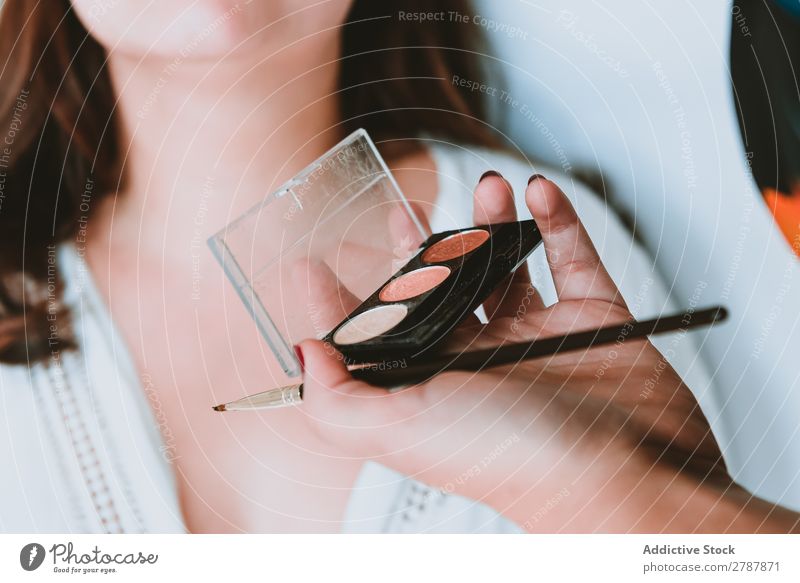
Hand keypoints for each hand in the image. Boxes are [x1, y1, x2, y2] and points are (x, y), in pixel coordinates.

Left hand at [295, 174, 754, 531]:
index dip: (342, 300)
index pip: (376, 336)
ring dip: (492, 221)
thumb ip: (338, 400)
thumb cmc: (510, 458)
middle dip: (418, 251)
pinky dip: (558, 220)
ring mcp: (535, 338)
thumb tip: (304, 354)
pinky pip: (571, 257)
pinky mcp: (592, 320)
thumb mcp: (401, 429)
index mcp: (430, 385)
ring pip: (504, 267)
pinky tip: (539, 191)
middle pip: (439, 293)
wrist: (625, 474)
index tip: (311, 261)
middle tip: (402, 210)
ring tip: (489, 186)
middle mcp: (478, 361)